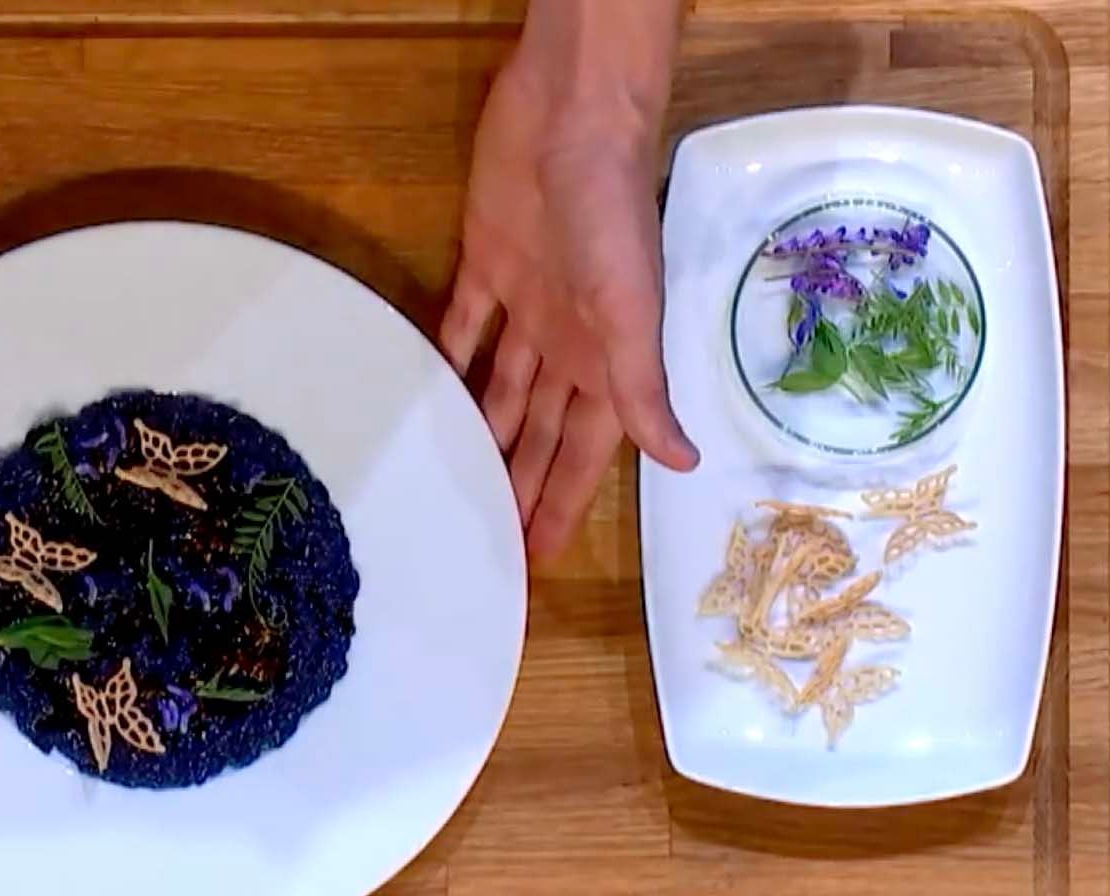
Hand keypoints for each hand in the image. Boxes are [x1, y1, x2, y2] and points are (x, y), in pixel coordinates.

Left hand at [441, 9, 698, 559]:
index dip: (564, 503)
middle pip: (538, 432)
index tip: (539, 559)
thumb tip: (683, 464)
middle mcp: (567, 343)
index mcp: (606, 361)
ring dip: (482, 434)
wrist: (571, 121)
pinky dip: (448, 360)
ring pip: (500, 389)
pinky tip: (425, 397)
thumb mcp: (633, 312)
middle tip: (488, 540)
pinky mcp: (486, 264)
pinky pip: (463, 326)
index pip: (582, 452)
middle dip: (521, 485)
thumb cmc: (610, 217)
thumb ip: (642, 388)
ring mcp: (526, 305)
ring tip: (452, 485)